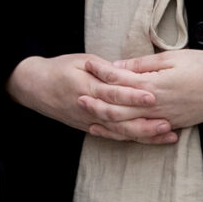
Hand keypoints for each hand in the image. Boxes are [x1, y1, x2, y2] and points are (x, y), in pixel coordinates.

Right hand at [7, 54, 175, 143]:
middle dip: (145, 123)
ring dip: (144, 134)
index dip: (133, 95)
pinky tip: (149, 140)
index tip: (152, 95)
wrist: (34, 87)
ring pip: (119, 132)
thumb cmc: (60, 69)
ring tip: (166, 134)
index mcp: (86, 87)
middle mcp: (89, 108)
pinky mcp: (89, 128)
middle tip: (168, 123)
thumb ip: (104, 68)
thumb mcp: (80, 61)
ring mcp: (89, 121)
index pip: (112, 93)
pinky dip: (131, 139)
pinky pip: (112, 136)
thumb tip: (126, 71)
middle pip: (119, 119)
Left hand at [77, 48, 202, 134]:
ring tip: (90, 121)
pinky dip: (129, 134)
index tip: (87, 65)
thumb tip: (119, 66)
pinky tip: (119, 133)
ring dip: (108, 124)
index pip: (120, 79)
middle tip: (77, 97)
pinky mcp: (174, 125)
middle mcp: (156, 106)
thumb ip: (144, 64)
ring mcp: (166, 118)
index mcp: (154, 85)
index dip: (102, 72)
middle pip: (119, 107)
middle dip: (97, 103)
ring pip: (130, 125)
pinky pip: (146, 134)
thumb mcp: (173, 58)